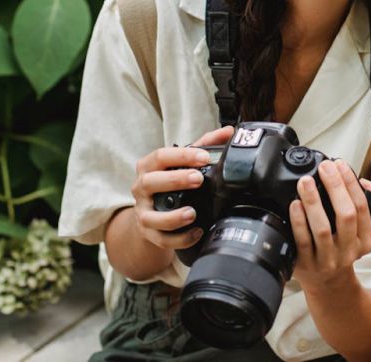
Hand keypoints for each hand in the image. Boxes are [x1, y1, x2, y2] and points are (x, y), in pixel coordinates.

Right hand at [129, 126, 232, 249]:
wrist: (151, 213)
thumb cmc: (168, 183)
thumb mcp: (183, 162)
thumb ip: (204, 145)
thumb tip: (229, 132)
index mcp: (149, 166)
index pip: (161, 156)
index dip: (182, 155)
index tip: (204, 156)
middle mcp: (141, 188)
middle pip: (150, 182)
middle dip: (175, 180)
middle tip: (198, 179)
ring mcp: (143, 212)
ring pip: (150, 217)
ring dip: (172, 217)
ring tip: (192, 213)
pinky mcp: (148, 234)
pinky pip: (161, 239)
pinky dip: (179, 238)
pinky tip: (196, 233)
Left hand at [289, 159, 370, 289]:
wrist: (327, 283)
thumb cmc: (342, 246)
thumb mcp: (360, 228)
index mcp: (365, 240)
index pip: (362, 206)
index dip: (351, 183)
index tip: (339, 164)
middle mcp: (349, 251)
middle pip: (346, 215)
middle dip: (335, 187)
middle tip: (324, 167)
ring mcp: (327, 260)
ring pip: (322, 229)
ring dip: (314, 202)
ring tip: (306, 182)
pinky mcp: (306, 265)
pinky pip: (302, 241)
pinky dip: (299, 221)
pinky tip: (294, 204)